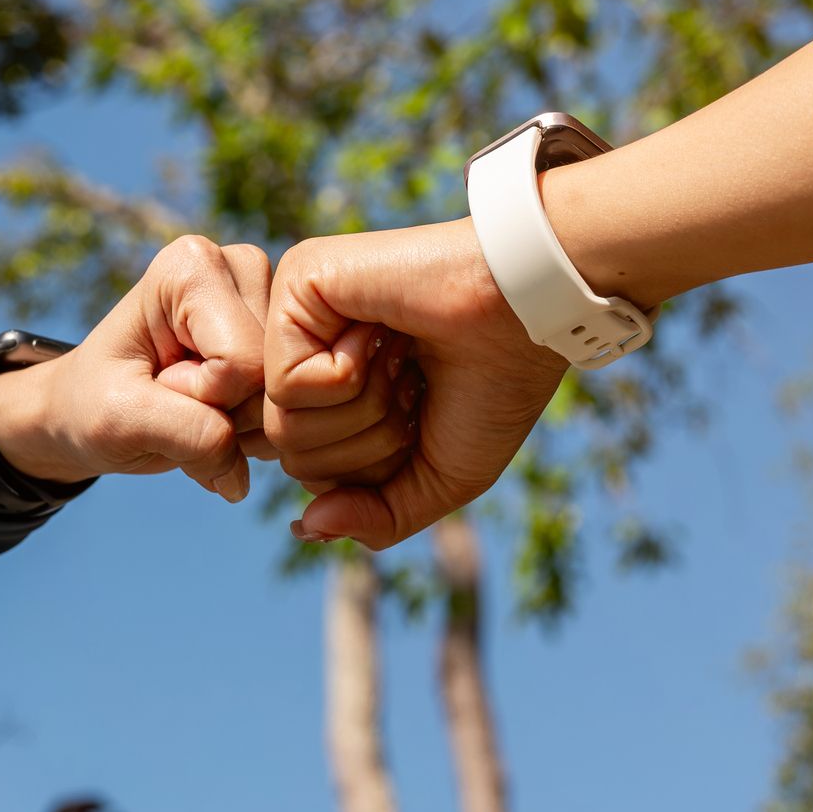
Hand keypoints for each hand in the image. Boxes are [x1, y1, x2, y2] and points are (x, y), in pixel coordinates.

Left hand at [0, 235, 272, 501]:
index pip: (242, 362)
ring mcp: (267, 300)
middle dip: (225, 412)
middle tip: (174, 399)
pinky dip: (252, 430)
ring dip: (239, 426)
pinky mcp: (280, 338)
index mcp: (193, 266)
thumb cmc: (93, 402)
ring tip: (191, 408)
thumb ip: (189, 434)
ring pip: (288, 397)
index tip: (160, 383)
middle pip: (272, 377)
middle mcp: (240, 267)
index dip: (202, 396)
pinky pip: (294, 407)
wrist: (87, 407)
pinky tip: (216, 415)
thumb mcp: (121, 419)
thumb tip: (243, 476)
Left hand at [266, 218, 568, 548]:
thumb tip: (307, 527)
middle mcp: (305, 354)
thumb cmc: (493, 389)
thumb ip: (375, 516)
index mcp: (332, 393)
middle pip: (291, 456)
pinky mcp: (296, 284)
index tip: (421, 411)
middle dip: (369, 443)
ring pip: (284, 425)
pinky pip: (289, 383)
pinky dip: (349, 375)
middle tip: (413, 382)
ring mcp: (296, 319)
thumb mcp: (436, 477)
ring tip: (400, 354)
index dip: (374, 469)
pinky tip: (383, 330)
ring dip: (364, 409)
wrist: (528, 317)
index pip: (311, 475)